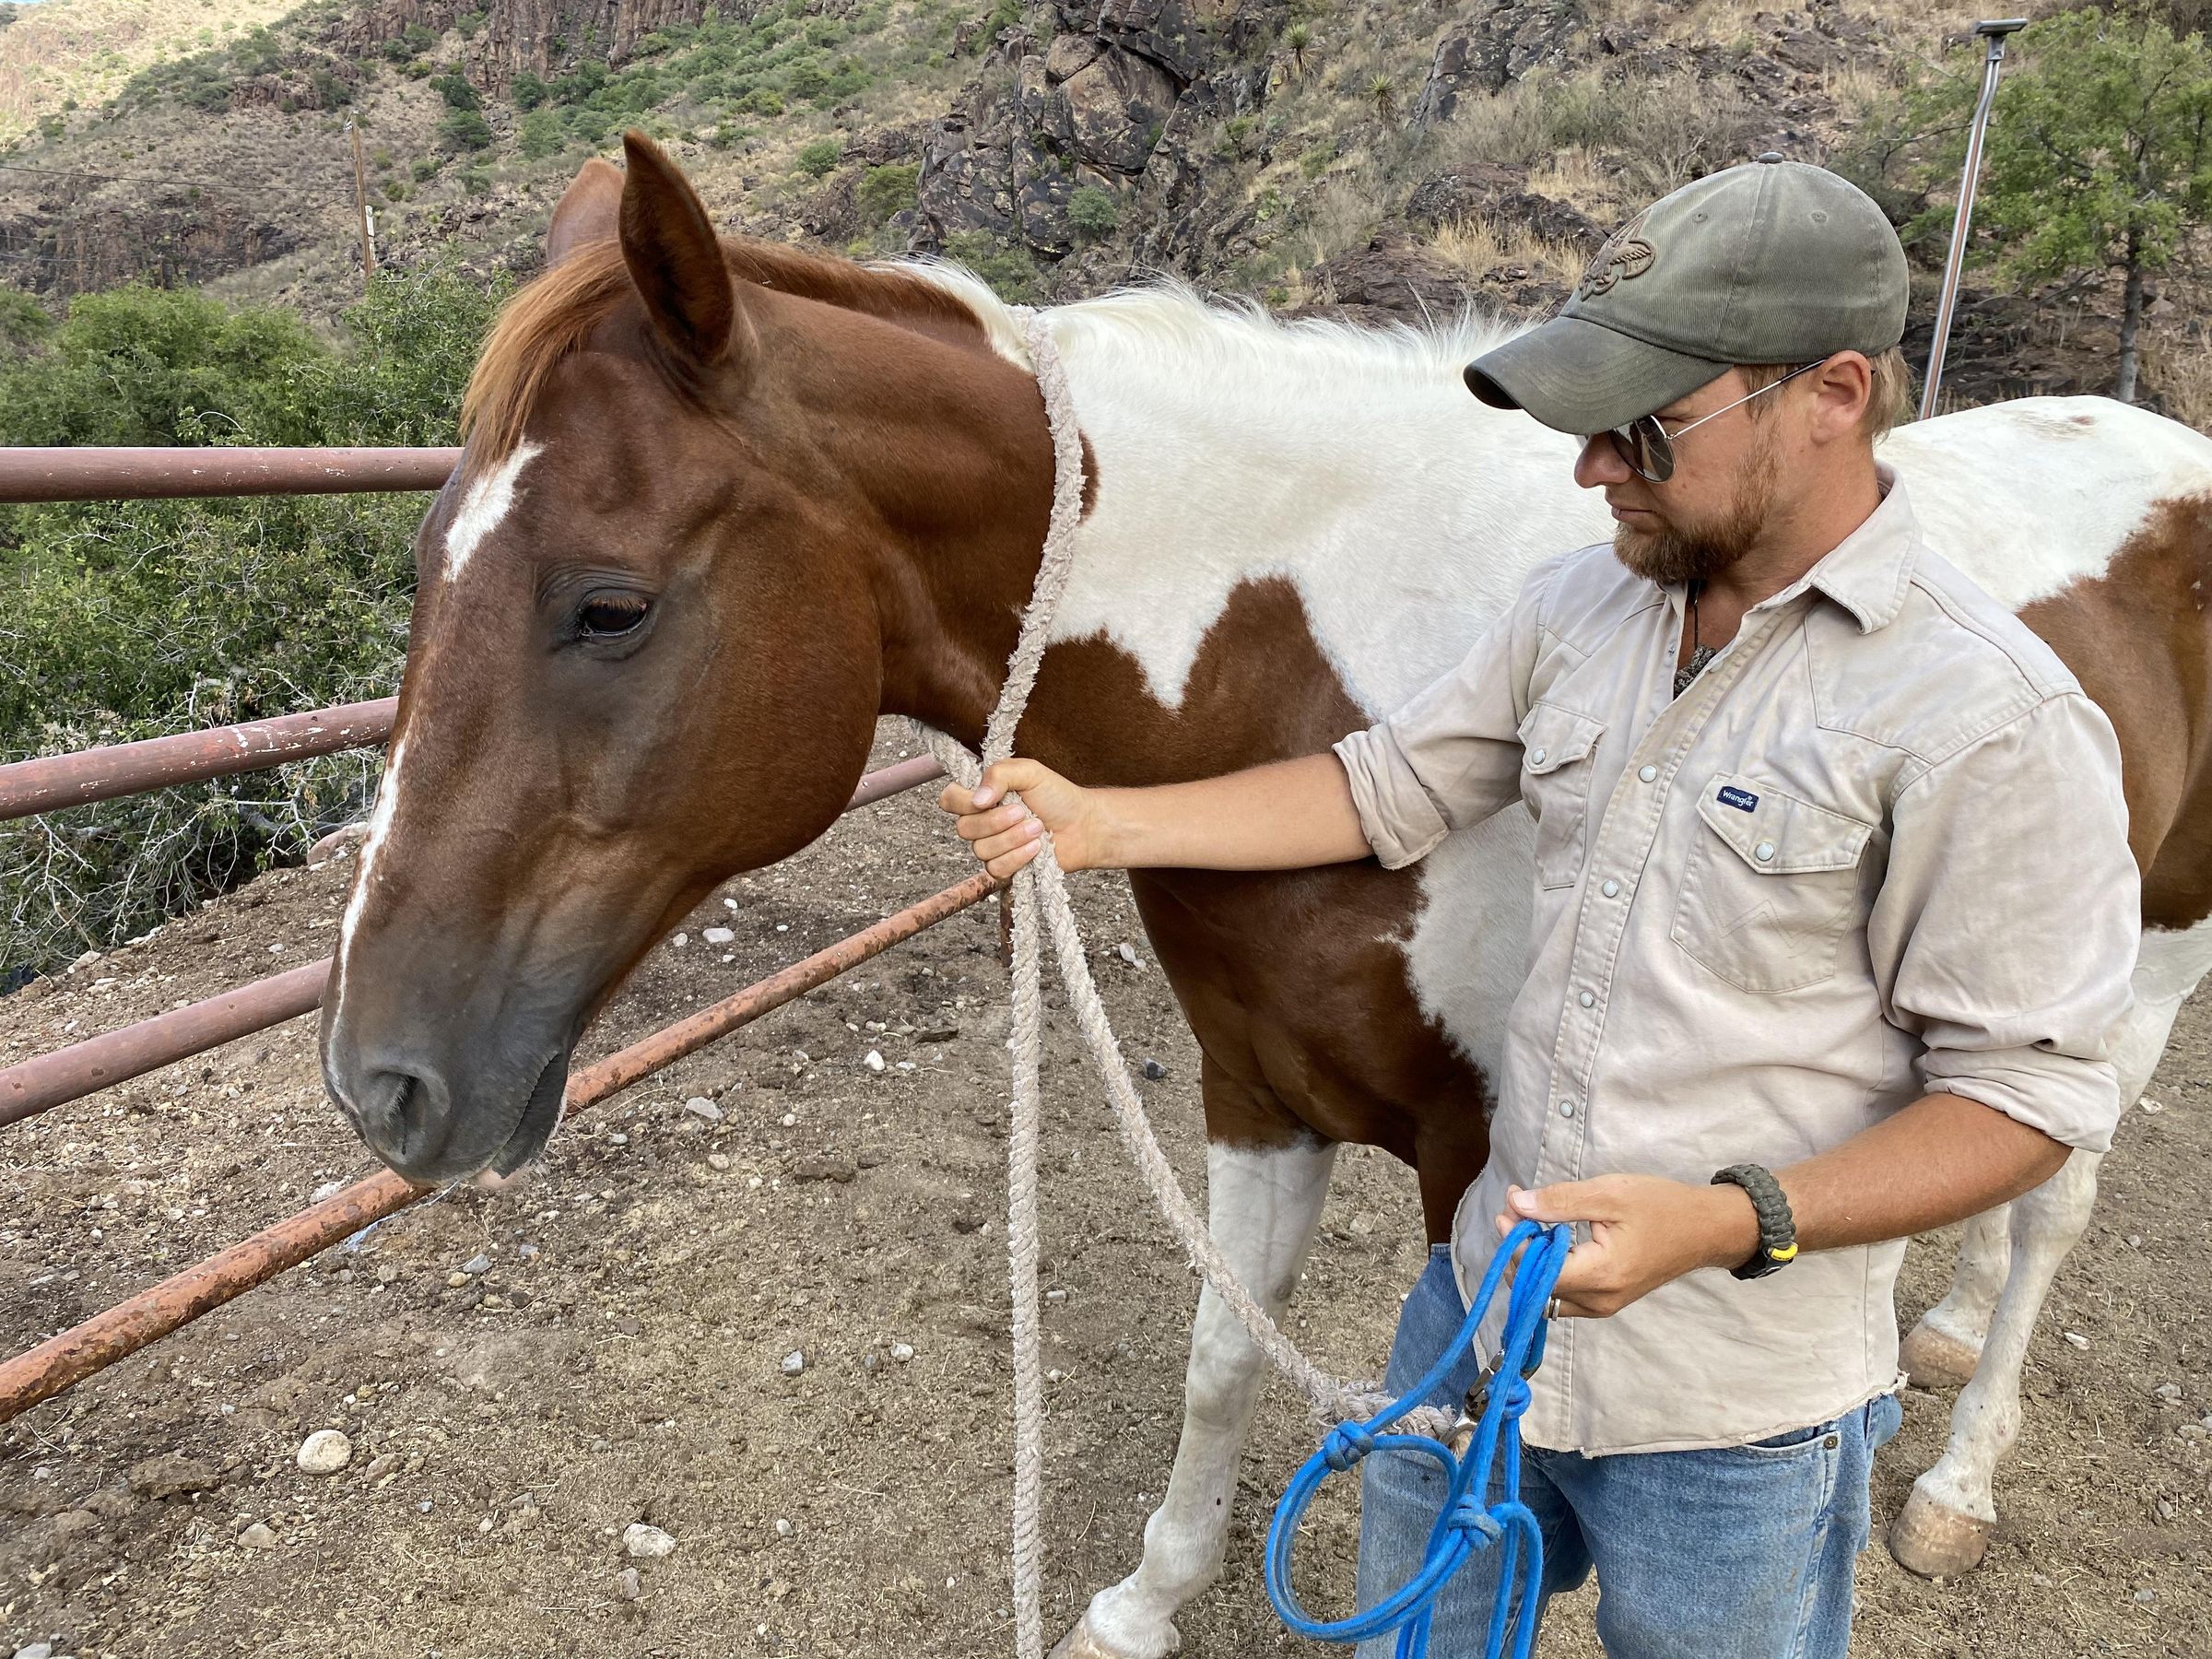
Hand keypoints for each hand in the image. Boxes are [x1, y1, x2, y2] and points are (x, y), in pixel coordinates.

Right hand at [936, 757, 1103, 877]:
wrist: (1082, 825)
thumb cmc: (1057, 796)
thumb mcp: (1030, 772)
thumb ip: (999, 774)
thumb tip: (977, 799)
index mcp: (982, 796)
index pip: (949, 800)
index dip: (962, 801)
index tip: (989, 799)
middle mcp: (981, 822)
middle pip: (964, 829)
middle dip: (997, 821)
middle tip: (1024, 812)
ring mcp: (991, 846)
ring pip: (981, 850)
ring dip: (1013, 838)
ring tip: (1037, 828)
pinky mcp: (1004, 868)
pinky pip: (996, 868)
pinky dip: (1018, 857)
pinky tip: (1036, 848)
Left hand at [1496, 1175, 1758, 1317]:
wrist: (1706, 1230)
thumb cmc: (1663, 1207)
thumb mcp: (1610, 1193)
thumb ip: (1560, 1202)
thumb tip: (1517, 1204)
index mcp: (1600, 1275)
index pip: (1537, 1271)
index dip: (1515, 1241)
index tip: (1510, 1207)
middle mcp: (1599, 1301)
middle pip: (1536, 1285)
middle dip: (1518, 1246)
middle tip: (1516, 1206)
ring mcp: (1603, 1307)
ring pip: (1546, 1293)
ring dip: (1530, 1259)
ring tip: (1530, 1219)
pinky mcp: (1607, 1302)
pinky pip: (1564, 1294)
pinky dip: (1548, 1268)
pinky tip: (1549, 1238)